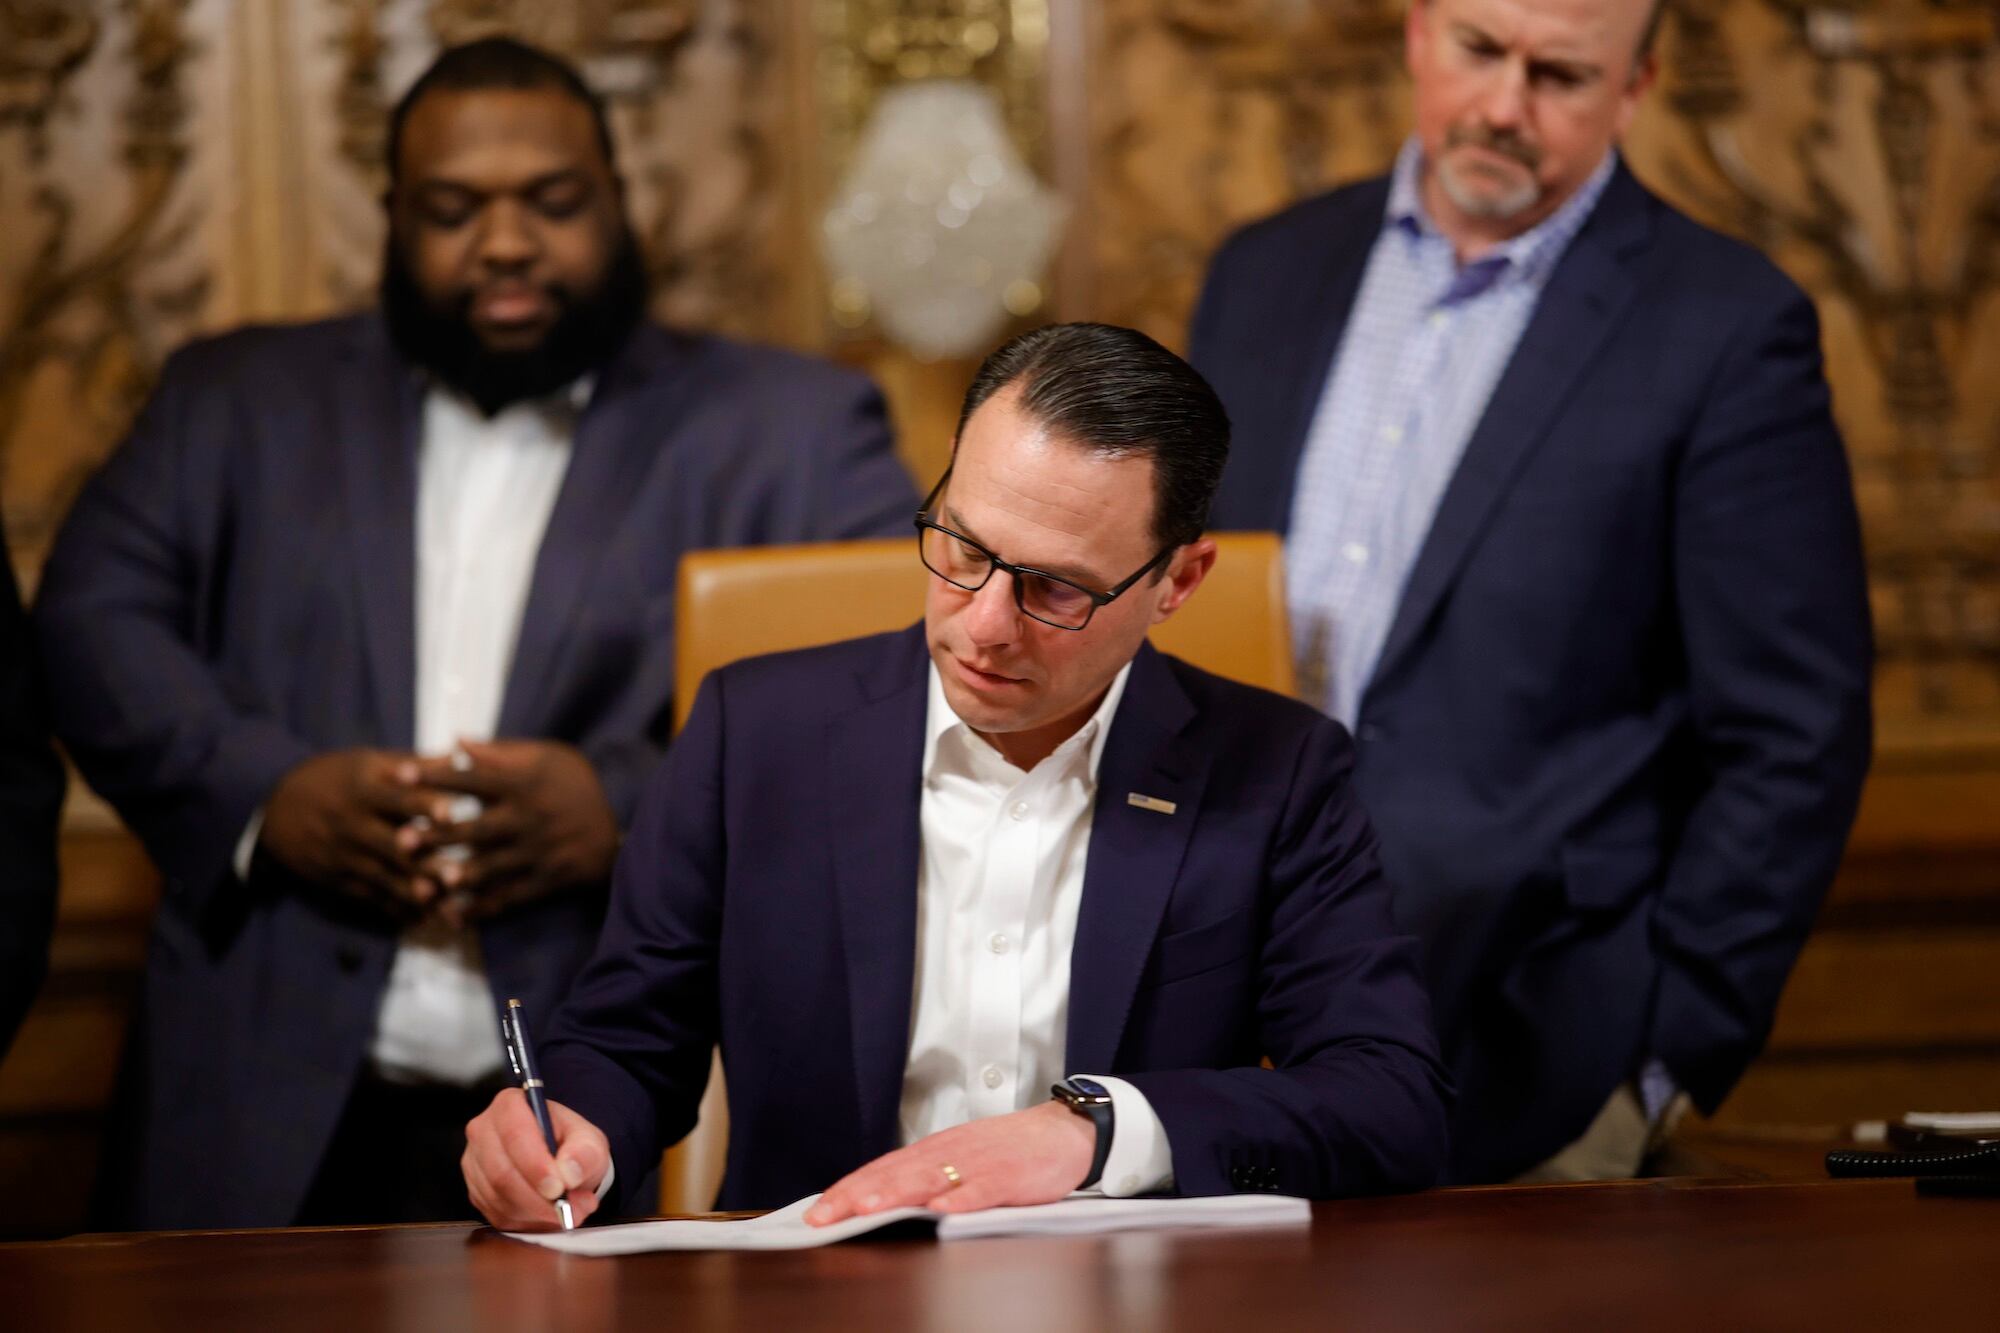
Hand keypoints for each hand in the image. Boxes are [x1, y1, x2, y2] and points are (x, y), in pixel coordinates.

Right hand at [260, 748, 458, 918]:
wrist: (273, 805)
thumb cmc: (334, 778)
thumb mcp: (367, 763)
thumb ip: (415, 764)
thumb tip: (462, 755)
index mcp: (364, 788)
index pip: (397, 797)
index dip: (423, 804)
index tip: (450, 813)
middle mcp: (353, 824)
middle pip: (392, 845)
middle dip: (424, 862)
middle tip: (457, 876)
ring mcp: (344, 855)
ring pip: (384, 877)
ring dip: (416, 893)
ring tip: (448, 909)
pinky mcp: (337, 879)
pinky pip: (370, 897)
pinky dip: (396, 910)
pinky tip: (425, 919)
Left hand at [398, 739, 619, 924]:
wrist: (615, 832)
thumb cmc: (574, 786)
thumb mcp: (547, 758)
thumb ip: (501, 752)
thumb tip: (456, 739)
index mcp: (525, 784)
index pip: (473, 777)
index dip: (436, 775)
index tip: (399, 773)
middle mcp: (528, 819)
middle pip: (476, 827)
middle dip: (438, 834)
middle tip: (402, 839)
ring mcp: (536, 853)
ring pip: (490, 867)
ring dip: (457, 876)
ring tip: (426, 883)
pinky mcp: (543, 881)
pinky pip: (507, 899)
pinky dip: (479, 910)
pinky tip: (450, 917)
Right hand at [463, 1088, 609, 1231]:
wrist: (562, 1165)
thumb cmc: (572, 1146)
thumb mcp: (590, 1142)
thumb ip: (586, 1153)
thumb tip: (569, 1172)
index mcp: (510, 1105)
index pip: (515, 1133)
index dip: (535, 1164)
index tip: (558, 1187)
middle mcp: (484, 1131)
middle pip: (502, 1171)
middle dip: (537, 1197)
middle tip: (568, 1208)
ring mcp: (475, 1163)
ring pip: (499, 1197)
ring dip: (535, 1212)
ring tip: (567, 1211)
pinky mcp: (476, 1191)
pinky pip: (496, 1214)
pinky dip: (526, 1221)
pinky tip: (547, 1215)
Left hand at [806, 1100, 1094, 1225]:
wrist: (1063, 1133)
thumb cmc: (1008, 1152)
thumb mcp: (960, 1161)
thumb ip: (925, 1179)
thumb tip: (878, 1201)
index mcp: (934, 1152)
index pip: (881, 1170)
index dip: (847, 1190)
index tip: (816, 1213)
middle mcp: (950, 1154)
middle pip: (896, 1173)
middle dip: (857, 1194)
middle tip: (824, 1216)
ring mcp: (979, 1163)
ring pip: (932, 1178)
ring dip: (898, 1192)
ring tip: (869, 1208)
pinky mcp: (1009, 1175)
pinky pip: (983, 1189)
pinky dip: (962, 1199)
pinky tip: (942, 1210)